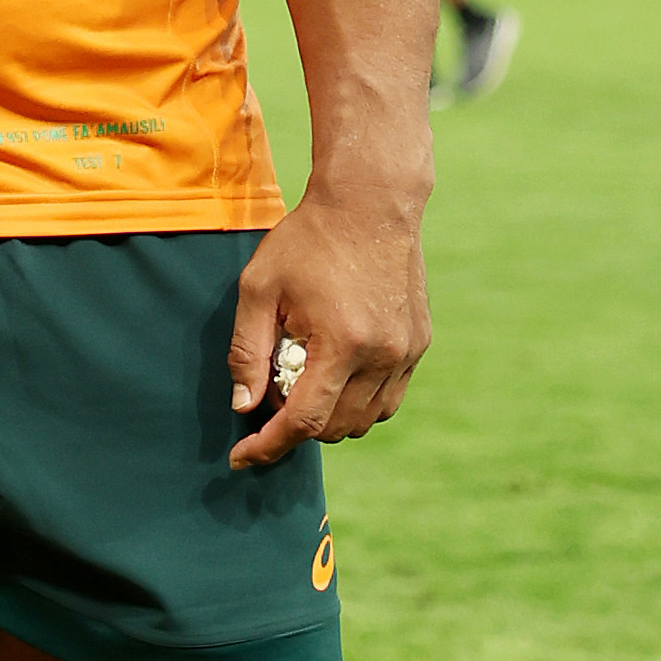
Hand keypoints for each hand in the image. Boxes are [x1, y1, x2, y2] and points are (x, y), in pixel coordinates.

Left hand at [227, 178, 429, 471]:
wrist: (370, 203)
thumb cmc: (307, 241)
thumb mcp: (259, 289)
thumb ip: (247, 352)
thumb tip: (245, 406)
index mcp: (342, 343)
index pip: (305, 421)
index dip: (269, 446)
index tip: (242, 457)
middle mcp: (382, 355)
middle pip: (336, 428)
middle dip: (296, 430)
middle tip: (269, 402)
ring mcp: (406, 352)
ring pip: (366, 421)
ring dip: (329, 420)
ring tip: (301, 385)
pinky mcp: (418, 344)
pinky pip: (387, 400)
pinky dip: (358, 404)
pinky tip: (334, 378)